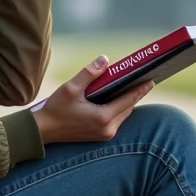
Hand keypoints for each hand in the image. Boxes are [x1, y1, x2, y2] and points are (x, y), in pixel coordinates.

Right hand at [31, 55, 154, 143]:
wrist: (44, 130)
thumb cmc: (56, 109)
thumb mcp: (71, 88)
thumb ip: (89, 73)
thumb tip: (105, 59)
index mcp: (102, 118)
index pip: (128, 100)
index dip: (140, 89)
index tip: (152, 80)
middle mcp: (107, 129)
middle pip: (128, 108)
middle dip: (135, 94)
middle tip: (144, 78)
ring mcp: (104, 135)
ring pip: (124, 114)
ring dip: (127, 102)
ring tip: (132, 85)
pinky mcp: (100, 136)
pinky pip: (117, 120)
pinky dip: (119, 108)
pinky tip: (118, 97)